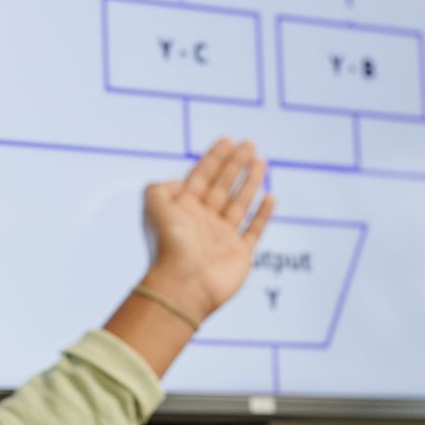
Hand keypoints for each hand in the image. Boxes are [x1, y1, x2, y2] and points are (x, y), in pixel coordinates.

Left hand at [141, 138, 275, 319]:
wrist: (184, 283)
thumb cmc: (169, 244)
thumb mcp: (153, 205)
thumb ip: (160, 186)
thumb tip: (178, 182)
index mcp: (183, 209)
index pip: (201, 177)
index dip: (214, 158)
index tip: (227, 140)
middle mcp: (202, 222)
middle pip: (222, 185)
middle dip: (235, 164)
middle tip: (249, 143)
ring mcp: (222, 238)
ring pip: (239, 203)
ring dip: (250, 181)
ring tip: (261, 160)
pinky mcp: (239, 254)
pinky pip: (254, 230)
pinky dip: (263, 214)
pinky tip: (270, 196)